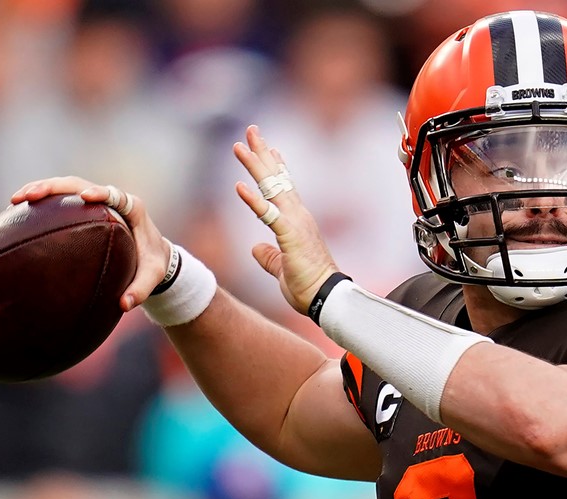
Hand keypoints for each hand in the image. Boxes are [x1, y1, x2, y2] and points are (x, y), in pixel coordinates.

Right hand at [10, 176, 171, 311]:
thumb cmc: (153, 263)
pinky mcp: (84, 207)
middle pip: (79, 184)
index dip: (100, 192)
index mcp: (132, 209)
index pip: (115, 195)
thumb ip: (141, 289)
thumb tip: (123, 305)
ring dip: (40, 190)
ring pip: (65, 188)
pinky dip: (41, 202)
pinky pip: (61, 199)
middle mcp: (112, 199)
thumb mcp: (153, 276)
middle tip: (30, 196)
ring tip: (14, 200)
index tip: (86, 196)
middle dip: (54, 187)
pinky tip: (17, 211)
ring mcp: (96, 201)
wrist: (153, 255)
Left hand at [233, 124, 339, 315]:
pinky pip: (269, 215)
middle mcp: (298, 217)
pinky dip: (253, 200)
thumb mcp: (282, 268)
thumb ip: (269, 256)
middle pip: (277, 179)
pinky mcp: (290, 236)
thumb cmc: (309, 286)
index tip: (270, 148)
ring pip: (272, 189)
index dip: (276, 167)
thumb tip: (255, 248)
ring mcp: (295, 224)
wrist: (327, 299)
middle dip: (263, 154)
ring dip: (255, 166)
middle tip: (251, 130)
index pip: (285, 189)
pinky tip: (239, 186)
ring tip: (239, 146)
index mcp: (297, 223)